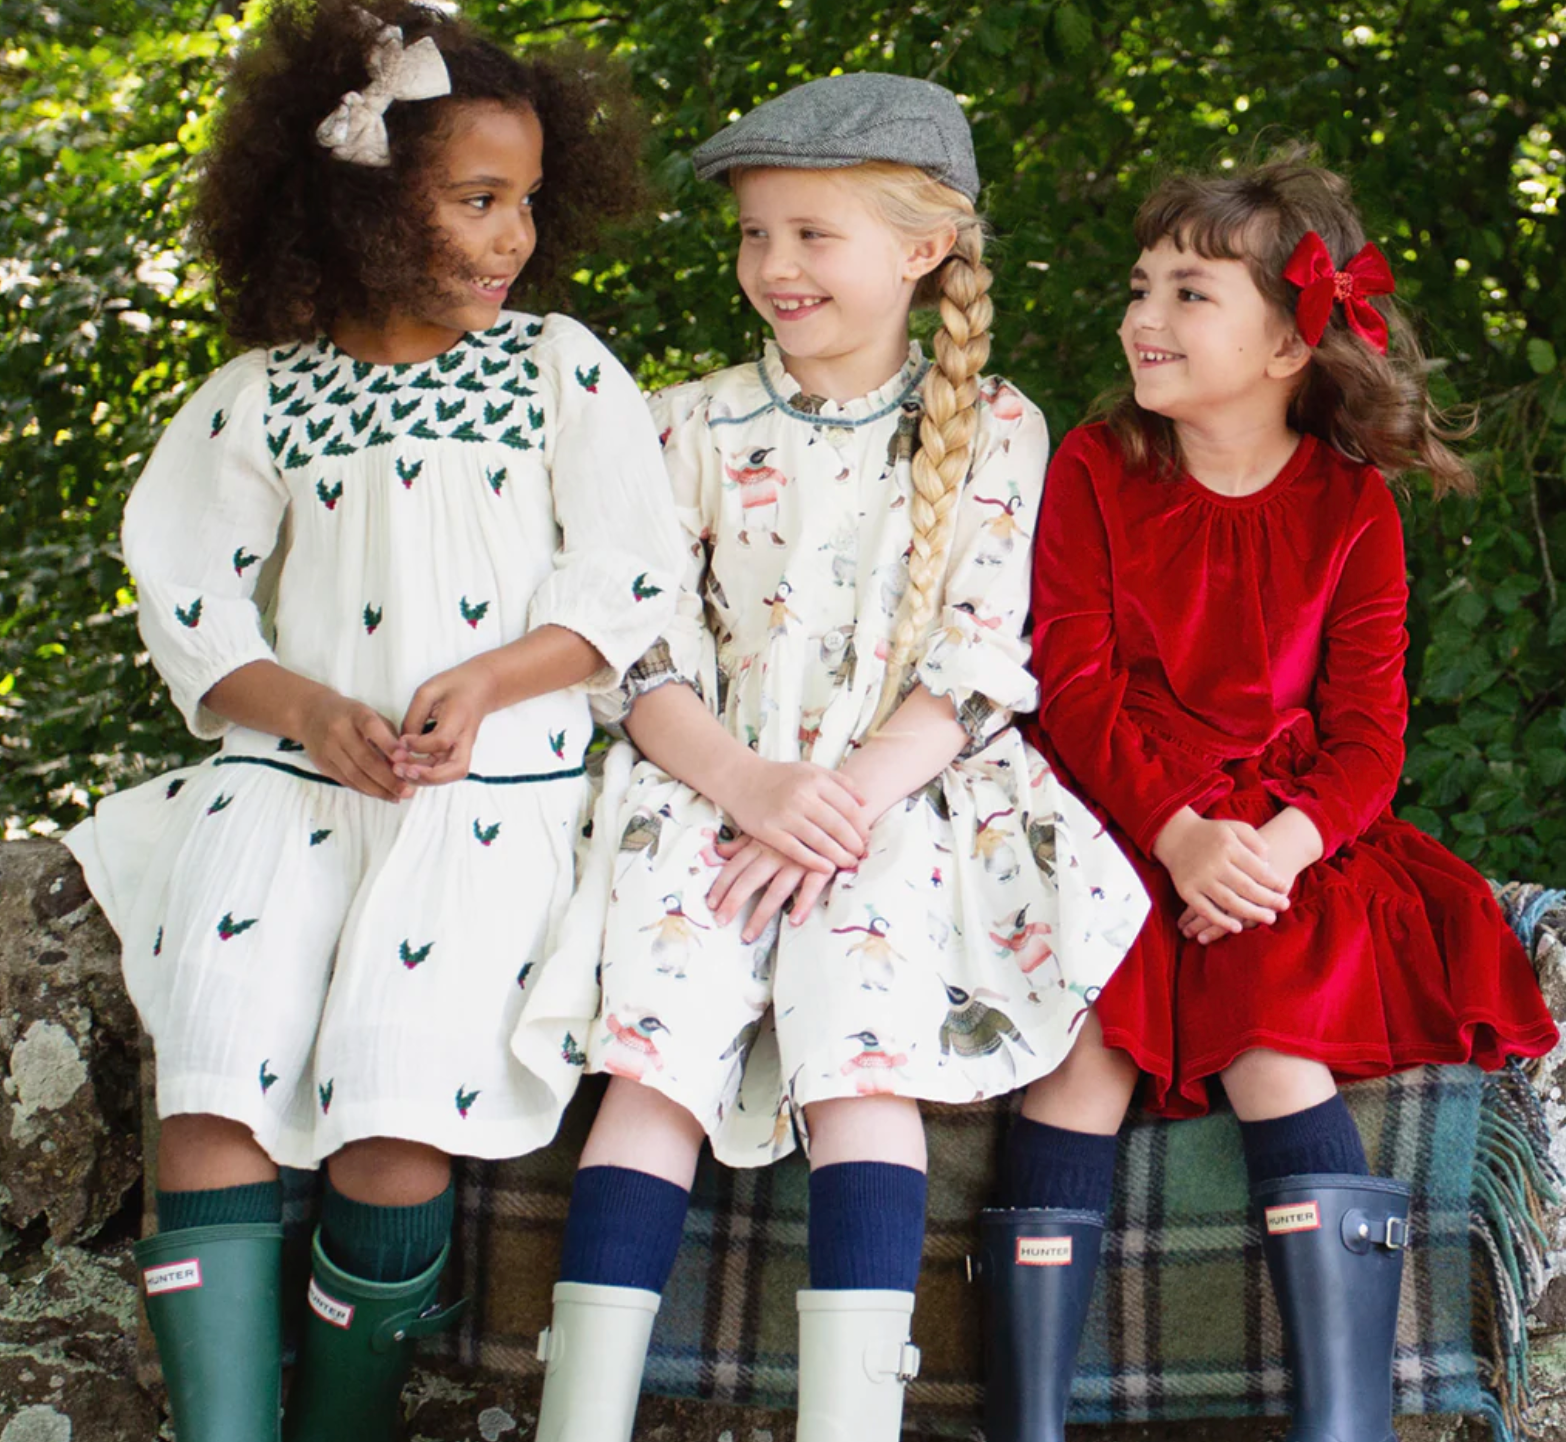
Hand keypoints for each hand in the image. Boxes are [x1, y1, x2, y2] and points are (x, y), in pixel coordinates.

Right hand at [297, 689, 410, 801]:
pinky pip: (346, 781)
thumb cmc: (350, 715)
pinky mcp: (322, 764)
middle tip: (408, 791)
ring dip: (378, 789)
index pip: (372, 728)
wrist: (310, 714)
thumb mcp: (370, 714)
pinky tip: (381, 794)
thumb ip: (388, 735)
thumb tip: (406, 762)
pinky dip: (365, 790)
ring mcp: (328, 749)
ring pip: (355, 775)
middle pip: (365, 759)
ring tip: (397, 797)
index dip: (388, 744)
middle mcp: (339, 731)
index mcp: (355, 714)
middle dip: (388, 778)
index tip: (405, 759)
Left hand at [392, 659, 497, 785]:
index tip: (402, 740)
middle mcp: (465, 738)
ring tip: (401, 772)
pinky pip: (445, 770)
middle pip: (455, 769)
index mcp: (460, 717)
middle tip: (402, 770)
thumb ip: (414, 717)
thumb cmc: (455, 685)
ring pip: (450, 774)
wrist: (482, 687)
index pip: (442, 740)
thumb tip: (403, 744)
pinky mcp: (457, 752)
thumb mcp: (428, 691)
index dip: (419, 745)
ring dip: (425, 779)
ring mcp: (463, 748)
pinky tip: (409, 768)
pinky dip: (426, 774)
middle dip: (428, 776)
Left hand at [707, 833, 835, 942]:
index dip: (722, 885)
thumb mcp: (769, 828)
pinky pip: (811, 887)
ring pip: (776, 890)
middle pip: (750, 880)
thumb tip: (718, 852)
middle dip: (733, 902)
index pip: (736, 866)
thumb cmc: (799, 821)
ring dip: (761, 914)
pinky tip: (794, 921)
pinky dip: (803, 904)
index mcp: (762, 842)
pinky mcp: (822, 866)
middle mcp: (776, 852)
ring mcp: (799, 860)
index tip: (710, 904)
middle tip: (720, 922)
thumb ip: (743, 842)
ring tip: (748, 935)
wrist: (837, 809)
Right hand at [721, 757, 868, 873]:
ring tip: (850, 863)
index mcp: (815, 780)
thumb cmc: (781, 777)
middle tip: (862, 853)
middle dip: (854, 843)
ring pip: (820, 841)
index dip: (861, 825)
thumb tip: (866, 802)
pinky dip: (815, 862)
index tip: (867, 837)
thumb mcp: (811, 770)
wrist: (741, 780)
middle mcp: (801, 796)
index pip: (848, 807)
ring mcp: (784, 815)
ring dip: (839, 856)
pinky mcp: (768, 831)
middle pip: (837, 826)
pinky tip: (827, 869)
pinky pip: (797, 851)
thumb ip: (840, 782)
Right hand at [1152, 808, 1290, 939]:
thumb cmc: (1213, 834)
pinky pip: (1205, 910)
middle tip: (1284, 906)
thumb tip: (1268, 865)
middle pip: (1246, 887)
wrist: (1176, 836)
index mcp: (1227, 846)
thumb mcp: (1235, 828)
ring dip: (1251, 913)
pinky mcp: (1186, 891)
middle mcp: (1213, 863)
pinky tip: (1237, 928)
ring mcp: (1199, 879)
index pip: (1256, 868)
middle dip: (1268, 899)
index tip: (1285, 888)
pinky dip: (1221, 921)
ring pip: (1229, 902)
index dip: (1273, 881)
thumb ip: (1255, 841)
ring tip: (1269, 918)